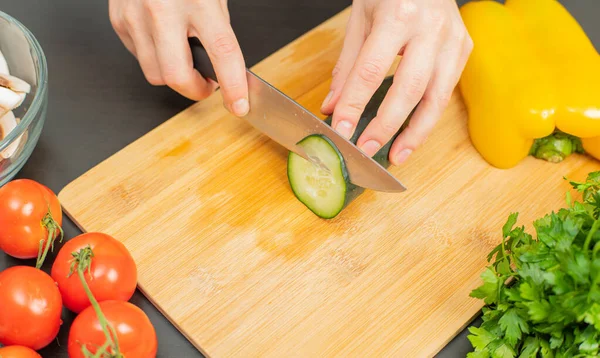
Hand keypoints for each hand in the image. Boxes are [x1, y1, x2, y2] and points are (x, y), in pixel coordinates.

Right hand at [108, 0, 248, 115]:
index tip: (239, 105)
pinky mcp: (119, 21)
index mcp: (198, 0)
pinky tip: (162, 39)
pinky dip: (155, 57)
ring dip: (174, 75)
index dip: (233, 85)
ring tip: (184, 57)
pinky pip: (139, 57)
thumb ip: (217, 28)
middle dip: (195, 91)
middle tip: (207, 86)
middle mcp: (163, 9)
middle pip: (176, 76)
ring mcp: (135, 16)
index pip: (222, 52)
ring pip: (155, 74)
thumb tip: (224, 66)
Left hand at [320, 0, 472, 164]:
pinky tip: (413, 134)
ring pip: (436, 97)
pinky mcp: (464, 48)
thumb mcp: (361, 16)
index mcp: (398, 15)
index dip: (355, 104)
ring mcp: (453, 39)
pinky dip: (428, 116)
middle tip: (366, 150)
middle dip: (386, 125)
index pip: (371, 70)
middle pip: (409, 88)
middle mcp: (431, 28)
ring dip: (415, 132)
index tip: (342, 130)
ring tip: (397, 156)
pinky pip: (446, 90)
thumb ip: (348, 64)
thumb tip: (333, 106)